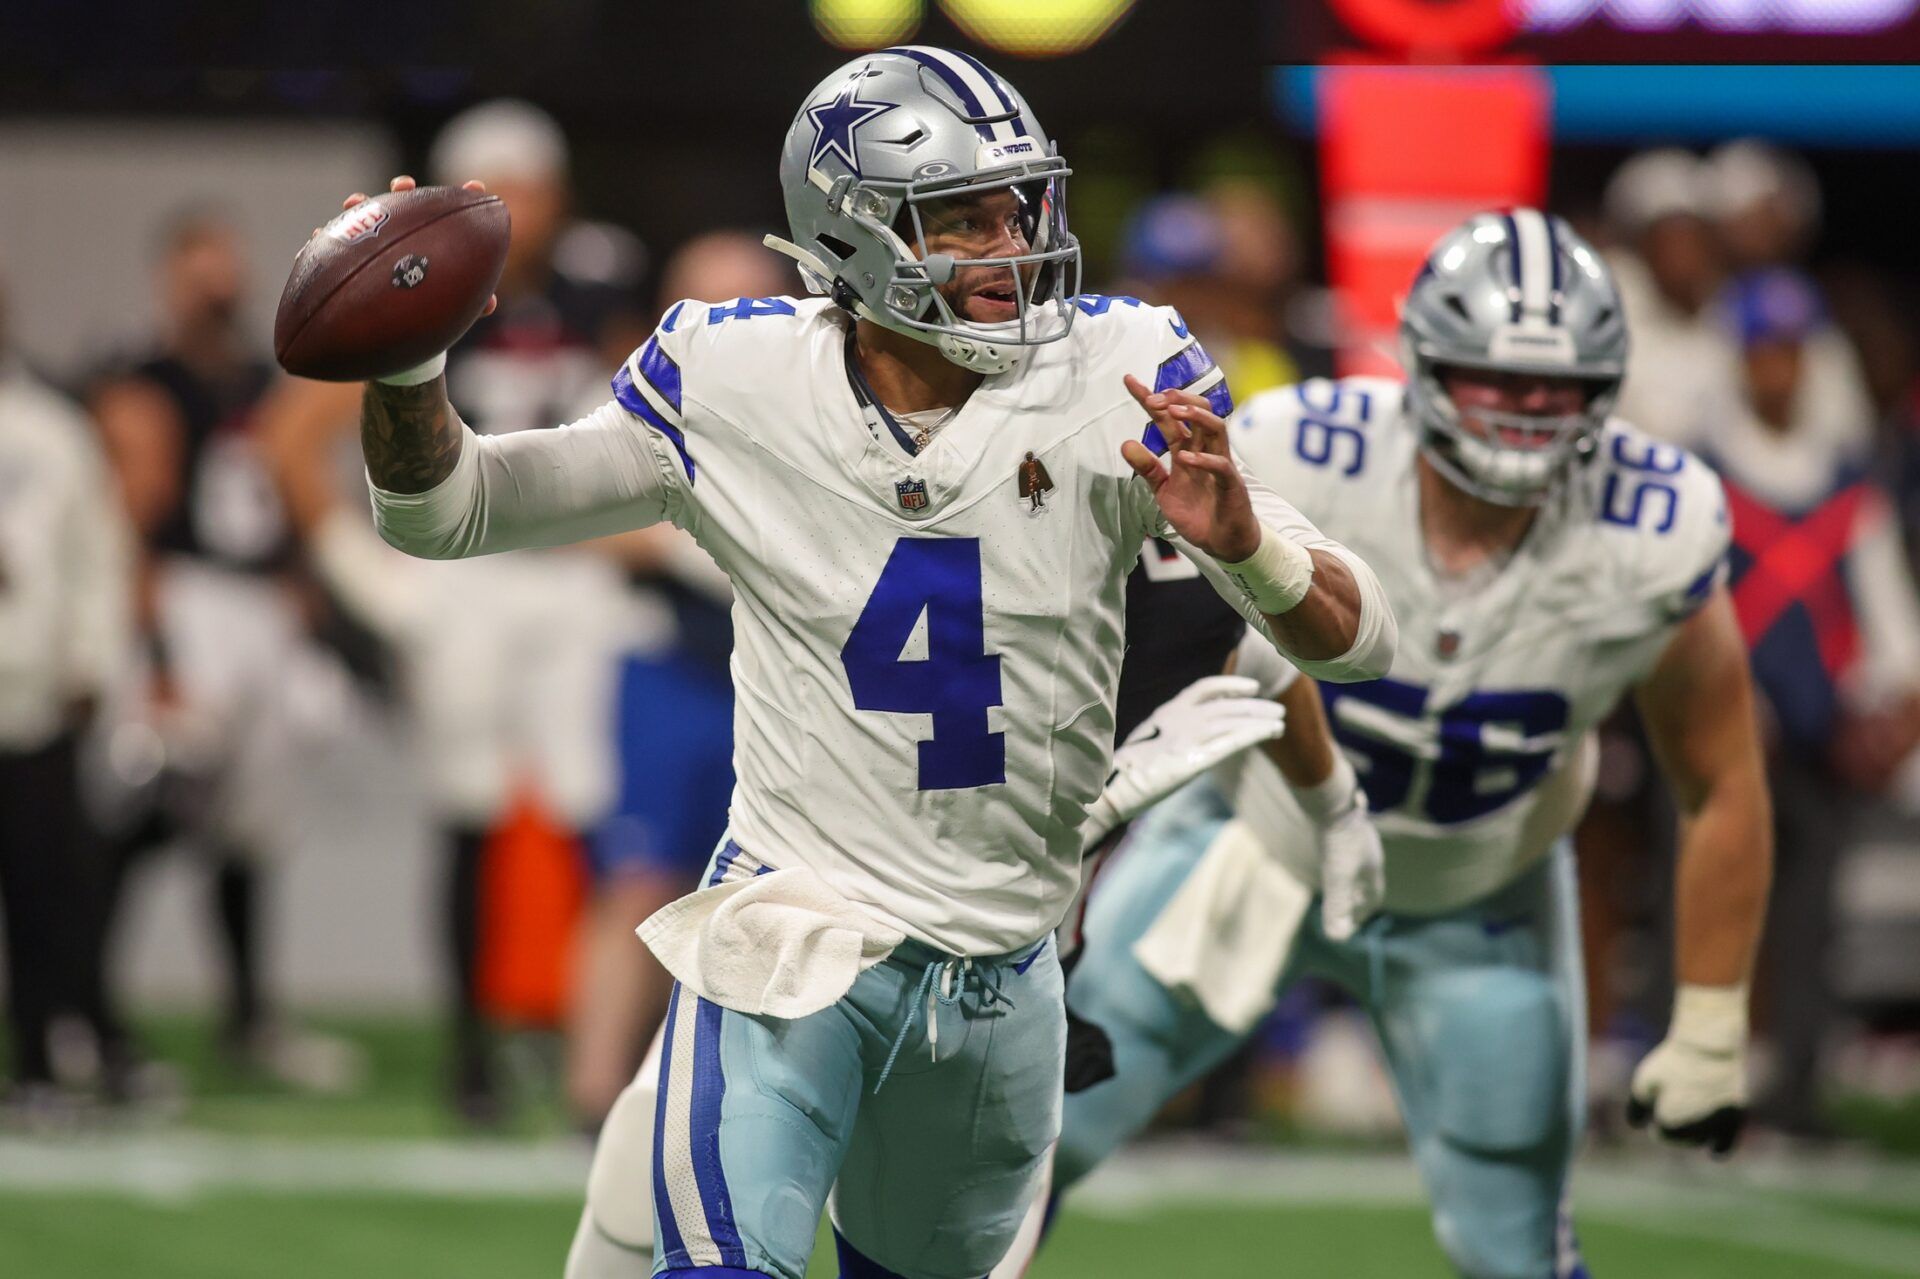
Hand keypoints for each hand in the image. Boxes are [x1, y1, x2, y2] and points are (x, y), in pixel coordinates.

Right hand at [328, 176, 498, 318]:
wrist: (393, 326)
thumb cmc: (427, 310)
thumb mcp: (449, 305)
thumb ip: (469, 302)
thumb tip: (489, 304)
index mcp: (428, 242)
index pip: (445, 215)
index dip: (459, 199)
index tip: (475, 188)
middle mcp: (400, 234)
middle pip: (401, 205)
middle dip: (402, 192)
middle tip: (404, 186)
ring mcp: (371, 243)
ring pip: (363, 218)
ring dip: (358, 207)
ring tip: (353, 202)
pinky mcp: (345, 258)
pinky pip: (331, 247)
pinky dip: (322, 239)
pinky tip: (316, 236)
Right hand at [1080, 674, 1285, 846]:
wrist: (1111, 787)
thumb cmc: (1123, 772)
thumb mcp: (1147, 745)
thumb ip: (1169, 736)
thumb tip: (1185, 742)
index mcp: (1166, 712)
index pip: (1204, 688)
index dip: (1230, 685)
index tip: (1252, 687)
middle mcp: (1180, 719)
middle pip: (1226, 705)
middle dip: (1254, 706)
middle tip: (1277, 709)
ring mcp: (1188, 737)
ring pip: (1234, 721)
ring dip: (1260, 719)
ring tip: (1280, 722)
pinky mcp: (1196, 759)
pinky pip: (1233, 741)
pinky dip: (1255, 733)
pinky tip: (1271, 732)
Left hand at [1120, 377, 1260, 560]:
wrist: (1221, 542)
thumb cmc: (1197, 513)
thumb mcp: (1163, 491)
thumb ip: (1147, 468)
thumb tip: (1125, 444)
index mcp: (1188, 449)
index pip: (1169, 417)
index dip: (1150, 398)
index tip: (1130, 381)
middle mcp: (1205, 450)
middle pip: (1198, 410)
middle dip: (1177, 398)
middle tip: (1154, 399)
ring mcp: (1220, 464)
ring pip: (1217, 428)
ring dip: (1196, 415)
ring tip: (1175, 411)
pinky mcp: (1231, 484)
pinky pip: (1221, 465)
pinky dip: (1203, 459)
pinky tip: (1185, 457)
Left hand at [1318, 800, 1383, 941]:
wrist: (1333, 800)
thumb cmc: (1338, 841)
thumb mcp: (1336, 877)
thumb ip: (1337, 906)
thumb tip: (1336, 938)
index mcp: (1371, 867)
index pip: (1373, 895)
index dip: (1363, 911)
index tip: (1351, 923)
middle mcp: (1368, 851)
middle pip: (1366, 879)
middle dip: (1357, 896)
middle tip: (1345, 907)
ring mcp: (1358, 835)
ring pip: (1357, 861)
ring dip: (1349, 876)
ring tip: (1337, 882)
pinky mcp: (1343, 823)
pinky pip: (1346, 843)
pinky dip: (1340, 855)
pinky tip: (1327, 852)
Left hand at [1627, 985, 1748, 1155]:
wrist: (1707, 1045)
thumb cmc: (1672, 1063)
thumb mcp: (1644, 1082)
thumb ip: (1636, 1107)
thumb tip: (1636, 1126)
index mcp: (1670, 1122)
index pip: (1662, 1135)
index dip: (1657, 1120)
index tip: (1658, 1103)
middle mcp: (1696, 1129)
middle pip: (1684, 1141)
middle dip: (1678, 1129)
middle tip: (1676, 1105)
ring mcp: (1718, 1124)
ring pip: (1705, 1140)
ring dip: (1696, 1135)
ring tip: (1690, 1114)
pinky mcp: (1736, 1116)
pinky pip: (1727, 1142)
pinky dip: (1721, 1147)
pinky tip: (1715, 1152)